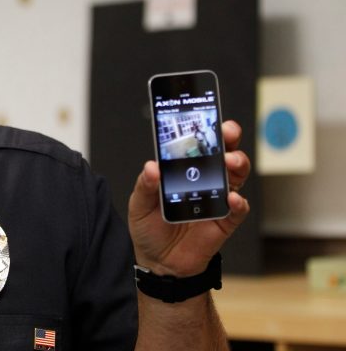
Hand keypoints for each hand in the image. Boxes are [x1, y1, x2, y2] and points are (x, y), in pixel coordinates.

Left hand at [128, 120, 250, 276]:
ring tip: (230, 162)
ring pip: (235, 176)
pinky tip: (233, 198)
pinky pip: (237, 210)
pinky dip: (238, 203)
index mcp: (182, 171)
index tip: (207, 113)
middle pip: (222, 154)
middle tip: (227, 132)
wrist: (159, 263)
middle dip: (228, 140)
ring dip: (237, 165)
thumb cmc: (149, 228)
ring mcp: (216, 199)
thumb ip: (145, 186)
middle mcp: (203, 180)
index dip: (204, 128)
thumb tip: (151, 167)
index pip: (197, 144)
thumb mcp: (139, 205)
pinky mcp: (224, 222)